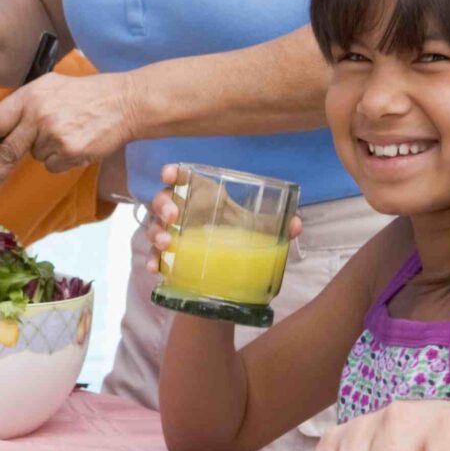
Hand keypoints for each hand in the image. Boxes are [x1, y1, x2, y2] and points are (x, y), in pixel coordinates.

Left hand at [0, 72, 137, 210]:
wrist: (123, 103)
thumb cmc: (85, 94)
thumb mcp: (49, 86)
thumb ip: (24, 104)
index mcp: (29, 96)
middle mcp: (37, 116)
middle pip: (6, 153)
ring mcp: (53, 136)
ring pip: (35, 158)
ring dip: (45, 151)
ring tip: (66, 132)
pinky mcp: (69, 153)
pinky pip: (53, 166)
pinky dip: (61, 159)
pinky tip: (75, 142)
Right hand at [145, 162, 302, 272]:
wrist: (229, 277)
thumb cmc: (238, 240)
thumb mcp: (258, 231)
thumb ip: (277, 226)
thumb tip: (297, 224)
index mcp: (202, 197)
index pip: (182, 178)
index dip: (172, 173)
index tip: (168, 174)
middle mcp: (182, 213)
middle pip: (162, 201)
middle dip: (163, 204)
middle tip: (173, 215)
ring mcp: (172, 235)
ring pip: (152, 227)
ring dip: (155, 233)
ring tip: (167, 242)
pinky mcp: (168, 258)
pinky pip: (154, 256)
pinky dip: (153, 261)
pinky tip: (156, 268)